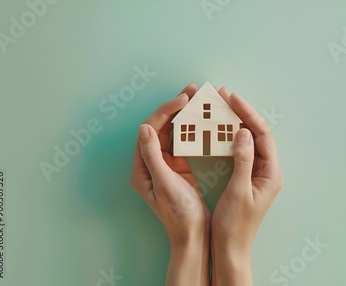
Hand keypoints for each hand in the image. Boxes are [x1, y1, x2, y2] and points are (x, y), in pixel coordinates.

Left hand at [130, 83, 209, 285]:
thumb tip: (144, 128)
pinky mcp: (180, 167)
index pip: (150, 130)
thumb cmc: (179, 214)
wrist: (194, 234)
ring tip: (197, 99)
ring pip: (173, 132)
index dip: (165, 112)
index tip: (182, 100)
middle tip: (192, 91)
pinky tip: (202, 119)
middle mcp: (151, 163)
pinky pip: (184, 142)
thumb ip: (153, 156)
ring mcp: (166, 164)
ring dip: (184, 116)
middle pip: (161, 127)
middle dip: (175, 108)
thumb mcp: (165, 184)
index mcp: (142, 168)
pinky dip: (192, 130)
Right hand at [210, 87, 282, 285]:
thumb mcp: (238, 191)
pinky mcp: (246, 178)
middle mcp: (267, 171)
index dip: (248, 115)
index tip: (233, 99)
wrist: (230, 248)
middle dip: (242, 114)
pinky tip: (219, 129)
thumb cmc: (235, 225)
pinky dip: (229, 138)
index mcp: (270, 173)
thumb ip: (244, 160)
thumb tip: (244, 133)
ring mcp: (257, 174)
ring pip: (248, 141)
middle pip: (257, 134)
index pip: (263, 135)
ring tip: (221, 107)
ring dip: (235, 123)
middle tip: (225, 97)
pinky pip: (240, 151)